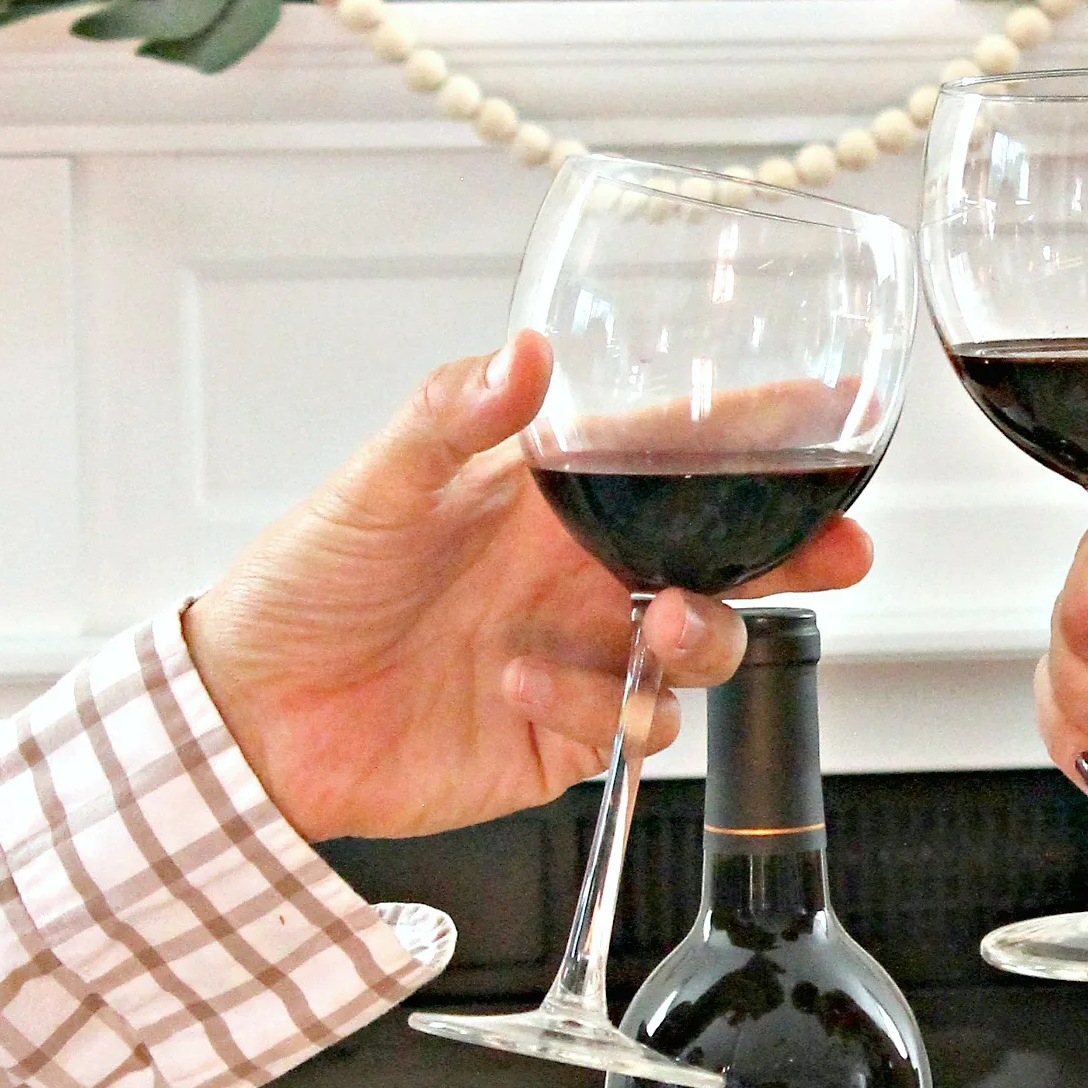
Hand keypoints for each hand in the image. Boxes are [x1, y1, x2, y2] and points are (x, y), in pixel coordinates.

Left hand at [183, 332, 871, 839]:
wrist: (252, 718)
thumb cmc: (305, 585)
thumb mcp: (374, 484)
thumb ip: (455, 420)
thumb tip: (527, 352)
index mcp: (549, 495)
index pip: (676, 455)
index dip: (759, 435)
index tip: (830, 408)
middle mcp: (580, 572)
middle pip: (725, 558)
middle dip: (795, 554)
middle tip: (834, 552)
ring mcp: (579, 655)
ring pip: (699, 646)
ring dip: (702, 635)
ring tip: (656, 628)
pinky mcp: (562, 735)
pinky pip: (633, 725)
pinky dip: (603, 707)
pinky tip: (525, 681)